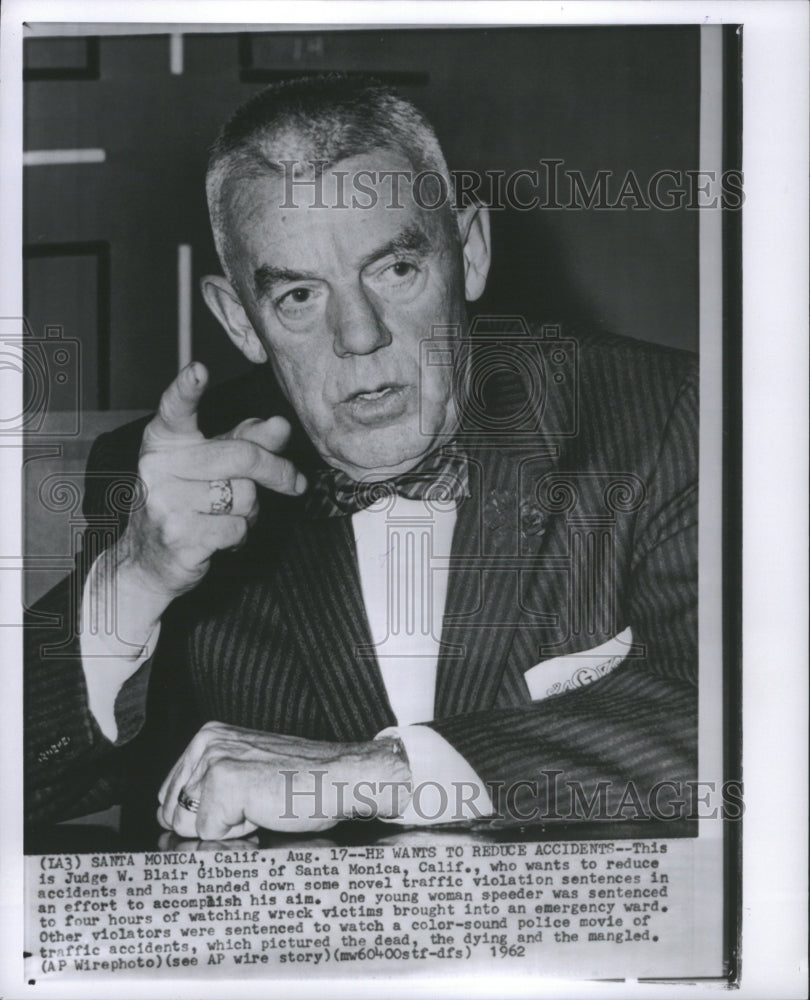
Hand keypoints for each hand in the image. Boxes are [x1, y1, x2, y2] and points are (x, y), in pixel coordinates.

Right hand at [113, 362, 306, 617]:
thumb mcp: (210, 466)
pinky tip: (222, 536)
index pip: (176, 409)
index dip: (187, 389)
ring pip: (245, 496)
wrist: (147, 560)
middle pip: (241, 456)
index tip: (198, 370)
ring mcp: (165, 502)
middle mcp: (159, 467)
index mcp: (165, 441)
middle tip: (296, 483)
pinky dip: (241, 535)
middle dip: (278, 471)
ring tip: (231, 514)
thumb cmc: (184, 503)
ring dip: (253, 511)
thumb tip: (280, 425)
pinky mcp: (178, 536)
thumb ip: (244, 441)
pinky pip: (236, 528)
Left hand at [156, 721, 412, 839]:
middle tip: (252, 805)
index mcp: (208, 737)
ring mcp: (215, 760)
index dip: (202, 816)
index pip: (169, 797)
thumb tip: (168, 822)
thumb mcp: (246, 772)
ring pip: (187, 825)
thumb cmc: (302, 781)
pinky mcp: (226, 782)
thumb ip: (206, 788)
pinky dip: (239, 833)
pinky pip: (211, 833)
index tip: (241, 803)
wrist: (341, 777)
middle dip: (209, 823)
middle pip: (173, 812)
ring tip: (259, 806)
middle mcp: (206, 743)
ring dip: (224, 827)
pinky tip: (265, 811)